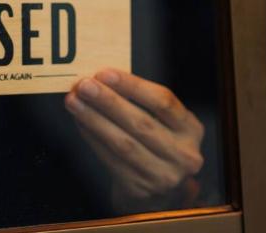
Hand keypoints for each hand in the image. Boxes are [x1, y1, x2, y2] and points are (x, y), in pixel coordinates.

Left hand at [64, 68, 204, 213]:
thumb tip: (102, 79)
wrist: (159, 191)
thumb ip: (142, 102)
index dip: (132, 86)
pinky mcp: (139, 189)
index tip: (104, 74)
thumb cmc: (157, 144)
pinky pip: (110, 159)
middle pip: (141, 122)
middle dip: (108, 101)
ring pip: (122, 143)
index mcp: (191, 129)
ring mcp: (162, 175)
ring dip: (94, 119)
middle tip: (84, 86)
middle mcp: (183, 154)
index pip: (163, 102)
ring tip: (74, 102)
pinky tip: (80, 122)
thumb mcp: (164, 123)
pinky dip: (92, 138)